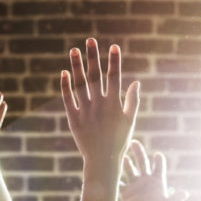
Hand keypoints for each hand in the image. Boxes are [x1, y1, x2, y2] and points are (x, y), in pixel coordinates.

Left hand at [61, 39, 138, 165]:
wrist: (102, 160)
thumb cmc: (119, 140)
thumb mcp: (130, 121)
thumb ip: (133, 100)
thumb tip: (136, 81)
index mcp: (114, 105)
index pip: (114, 78)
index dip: (114, 62)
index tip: (114, 46)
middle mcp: (99, 105)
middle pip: (95, 76)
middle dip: (93, 57)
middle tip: (89, 40)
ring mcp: (85, 111)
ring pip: (80, 84)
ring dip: (76, 66)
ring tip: (73, 50)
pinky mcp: (73, 119)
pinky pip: (68, 99)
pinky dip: (65, 86)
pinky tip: (64, 72)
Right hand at [121, 140, 187, 200]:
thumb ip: (175, 199)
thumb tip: (185, 194)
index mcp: (157, 180)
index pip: (159, 167)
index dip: (159, 161)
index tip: (158, 155)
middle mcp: (145, 178)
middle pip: (142, 162)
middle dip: (139, 152)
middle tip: (134, 142)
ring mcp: (134, 183)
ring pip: (130, 170)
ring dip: (127, 164)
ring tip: (124, 157)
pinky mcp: (125, 191)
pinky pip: (120, 184)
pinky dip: (116, 180)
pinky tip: (112, 175)